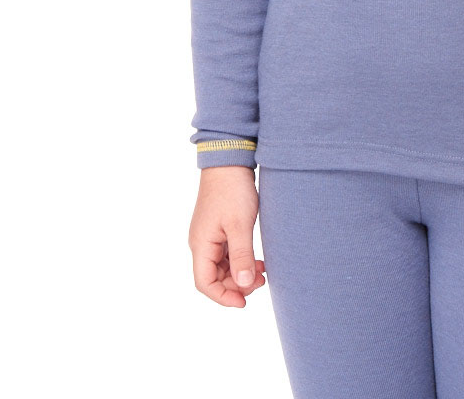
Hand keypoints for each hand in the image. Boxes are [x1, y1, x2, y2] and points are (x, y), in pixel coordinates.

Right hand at [188, 165, 266, 306]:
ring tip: (262, 273)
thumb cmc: (233, 190)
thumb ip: (241, 256)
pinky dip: (241, 261)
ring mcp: (210, 235)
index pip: (204, 283)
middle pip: (214, 276)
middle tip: (260, 283)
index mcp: (201, 244)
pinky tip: (257, 260)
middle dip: (235, 285)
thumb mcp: (240, 225)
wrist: (230, 160)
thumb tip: (242, 286)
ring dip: (240, 274)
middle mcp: (202, 242)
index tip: (244, 302)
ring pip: (222, 266)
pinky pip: (227, 253)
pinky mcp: (220, 227)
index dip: (223, 297)